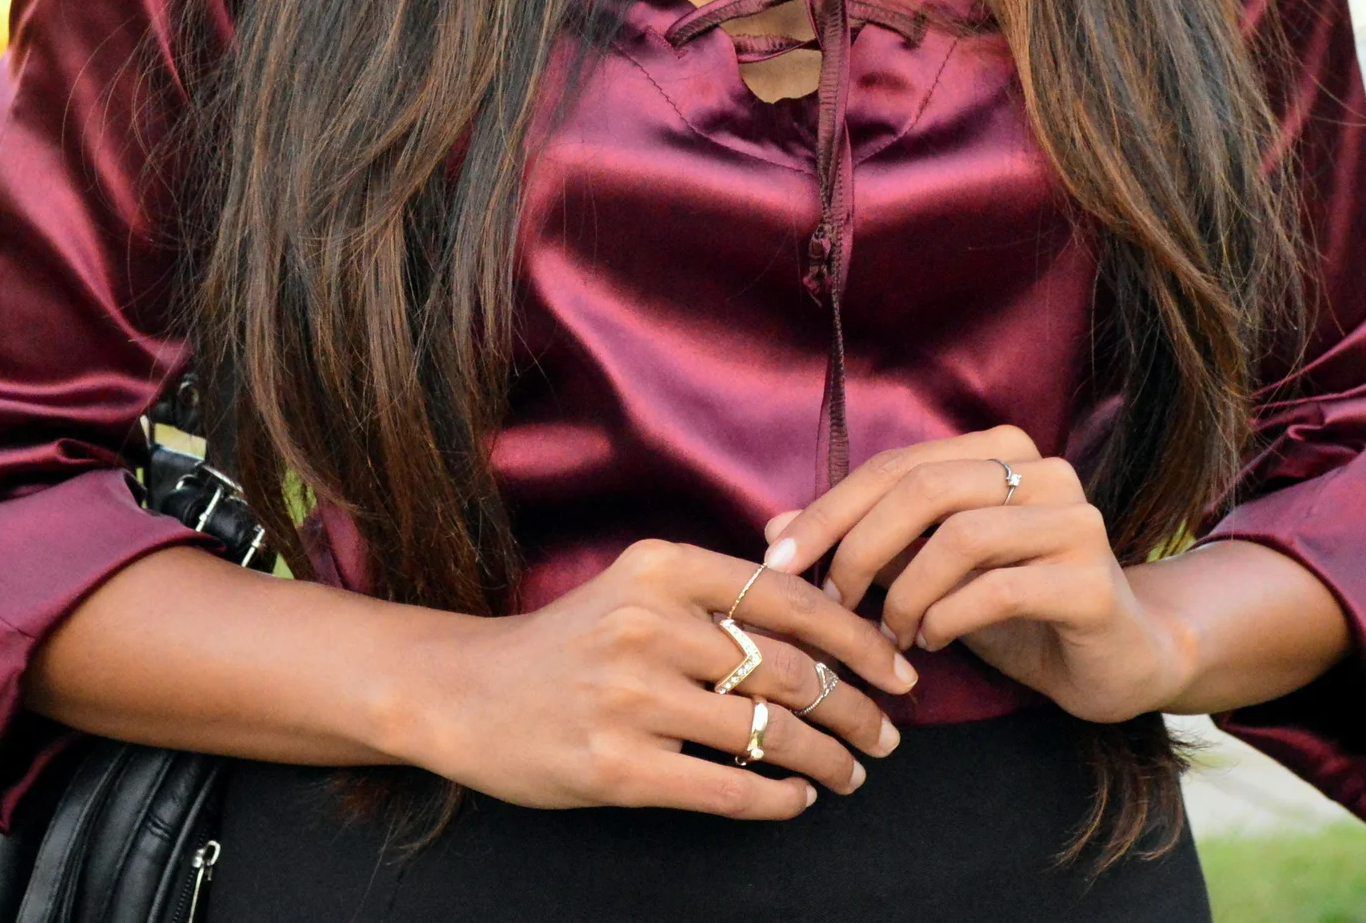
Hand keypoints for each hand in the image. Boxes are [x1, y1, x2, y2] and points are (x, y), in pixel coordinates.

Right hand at [399, 539, 914, 819]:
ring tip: (851, 772)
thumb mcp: (638, 587)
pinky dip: (776, 797)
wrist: (464, 692)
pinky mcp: (616, 766)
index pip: (791, 598)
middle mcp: (650, 624)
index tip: (901, 668)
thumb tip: (830, 606)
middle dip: (856, 708)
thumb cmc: (569, 641)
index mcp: (665, 566)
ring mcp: (631, 698)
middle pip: (792, 670)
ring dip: (827, 758)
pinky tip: (797, 799)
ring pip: (768, 731)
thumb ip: (720, 593)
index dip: (859, 637)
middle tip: (888, 733)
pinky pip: (725, 786)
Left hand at [763, 428, 1192, 724]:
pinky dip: (947, 619)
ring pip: (958, 538)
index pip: (898, 465)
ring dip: (904, 593)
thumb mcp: (930, 571)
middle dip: (859, 547)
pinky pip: (996, 590)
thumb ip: (865, 542)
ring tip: (891, 633)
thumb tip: (773, 529)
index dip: (831, 510)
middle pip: (924, 489)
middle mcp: (1045, 471)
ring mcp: (1076, 521)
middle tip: (831, 601)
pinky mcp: (1091, 581)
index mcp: (1003, 451)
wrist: (1117, 658)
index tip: (778, 559)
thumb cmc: (1016, 607)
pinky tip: (932, 642)